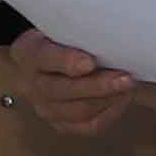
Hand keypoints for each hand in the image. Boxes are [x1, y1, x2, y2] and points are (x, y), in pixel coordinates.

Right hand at [8, 25, 136, 135]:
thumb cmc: (63, 39)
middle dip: (97, 86)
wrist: (52, 58)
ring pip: (77, 111)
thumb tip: (110, 36)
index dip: (67, 61)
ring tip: (128, 87)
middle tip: (125, 78)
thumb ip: (78, 33)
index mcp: (27, 53)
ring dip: (107, 99)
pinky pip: (88, 126)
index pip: (44, 58)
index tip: (90, 62)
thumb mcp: (63, 28)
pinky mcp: (61, 124)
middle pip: (61, 90)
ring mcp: (43, 108)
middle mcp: (29, 84)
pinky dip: (110, 113)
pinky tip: (122, 99)